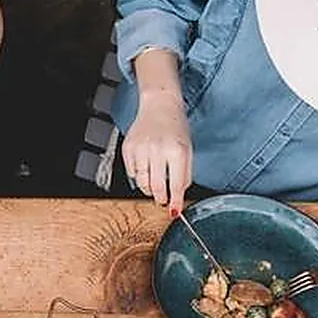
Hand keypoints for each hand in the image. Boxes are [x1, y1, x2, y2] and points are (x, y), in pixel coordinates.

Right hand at [122, 90, 191, 212]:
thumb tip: (178, 195)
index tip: (174, 212)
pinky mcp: (128, 148)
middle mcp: (158, 150)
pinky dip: (138, 175)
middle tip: (163, 199)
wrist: (160, 105)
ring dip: (148, 189)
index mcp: (177, 151)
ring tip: (154, 184)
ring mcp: (141, 149)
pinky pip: (132, 172)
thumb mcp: (188, 149)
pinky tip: (145, 166)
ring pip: (142, 183)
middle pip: (156, 187)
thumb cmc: (175, 126)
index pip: (176, 185)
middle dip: (160, 198)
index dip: (174, 202)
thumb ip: (185, 174)